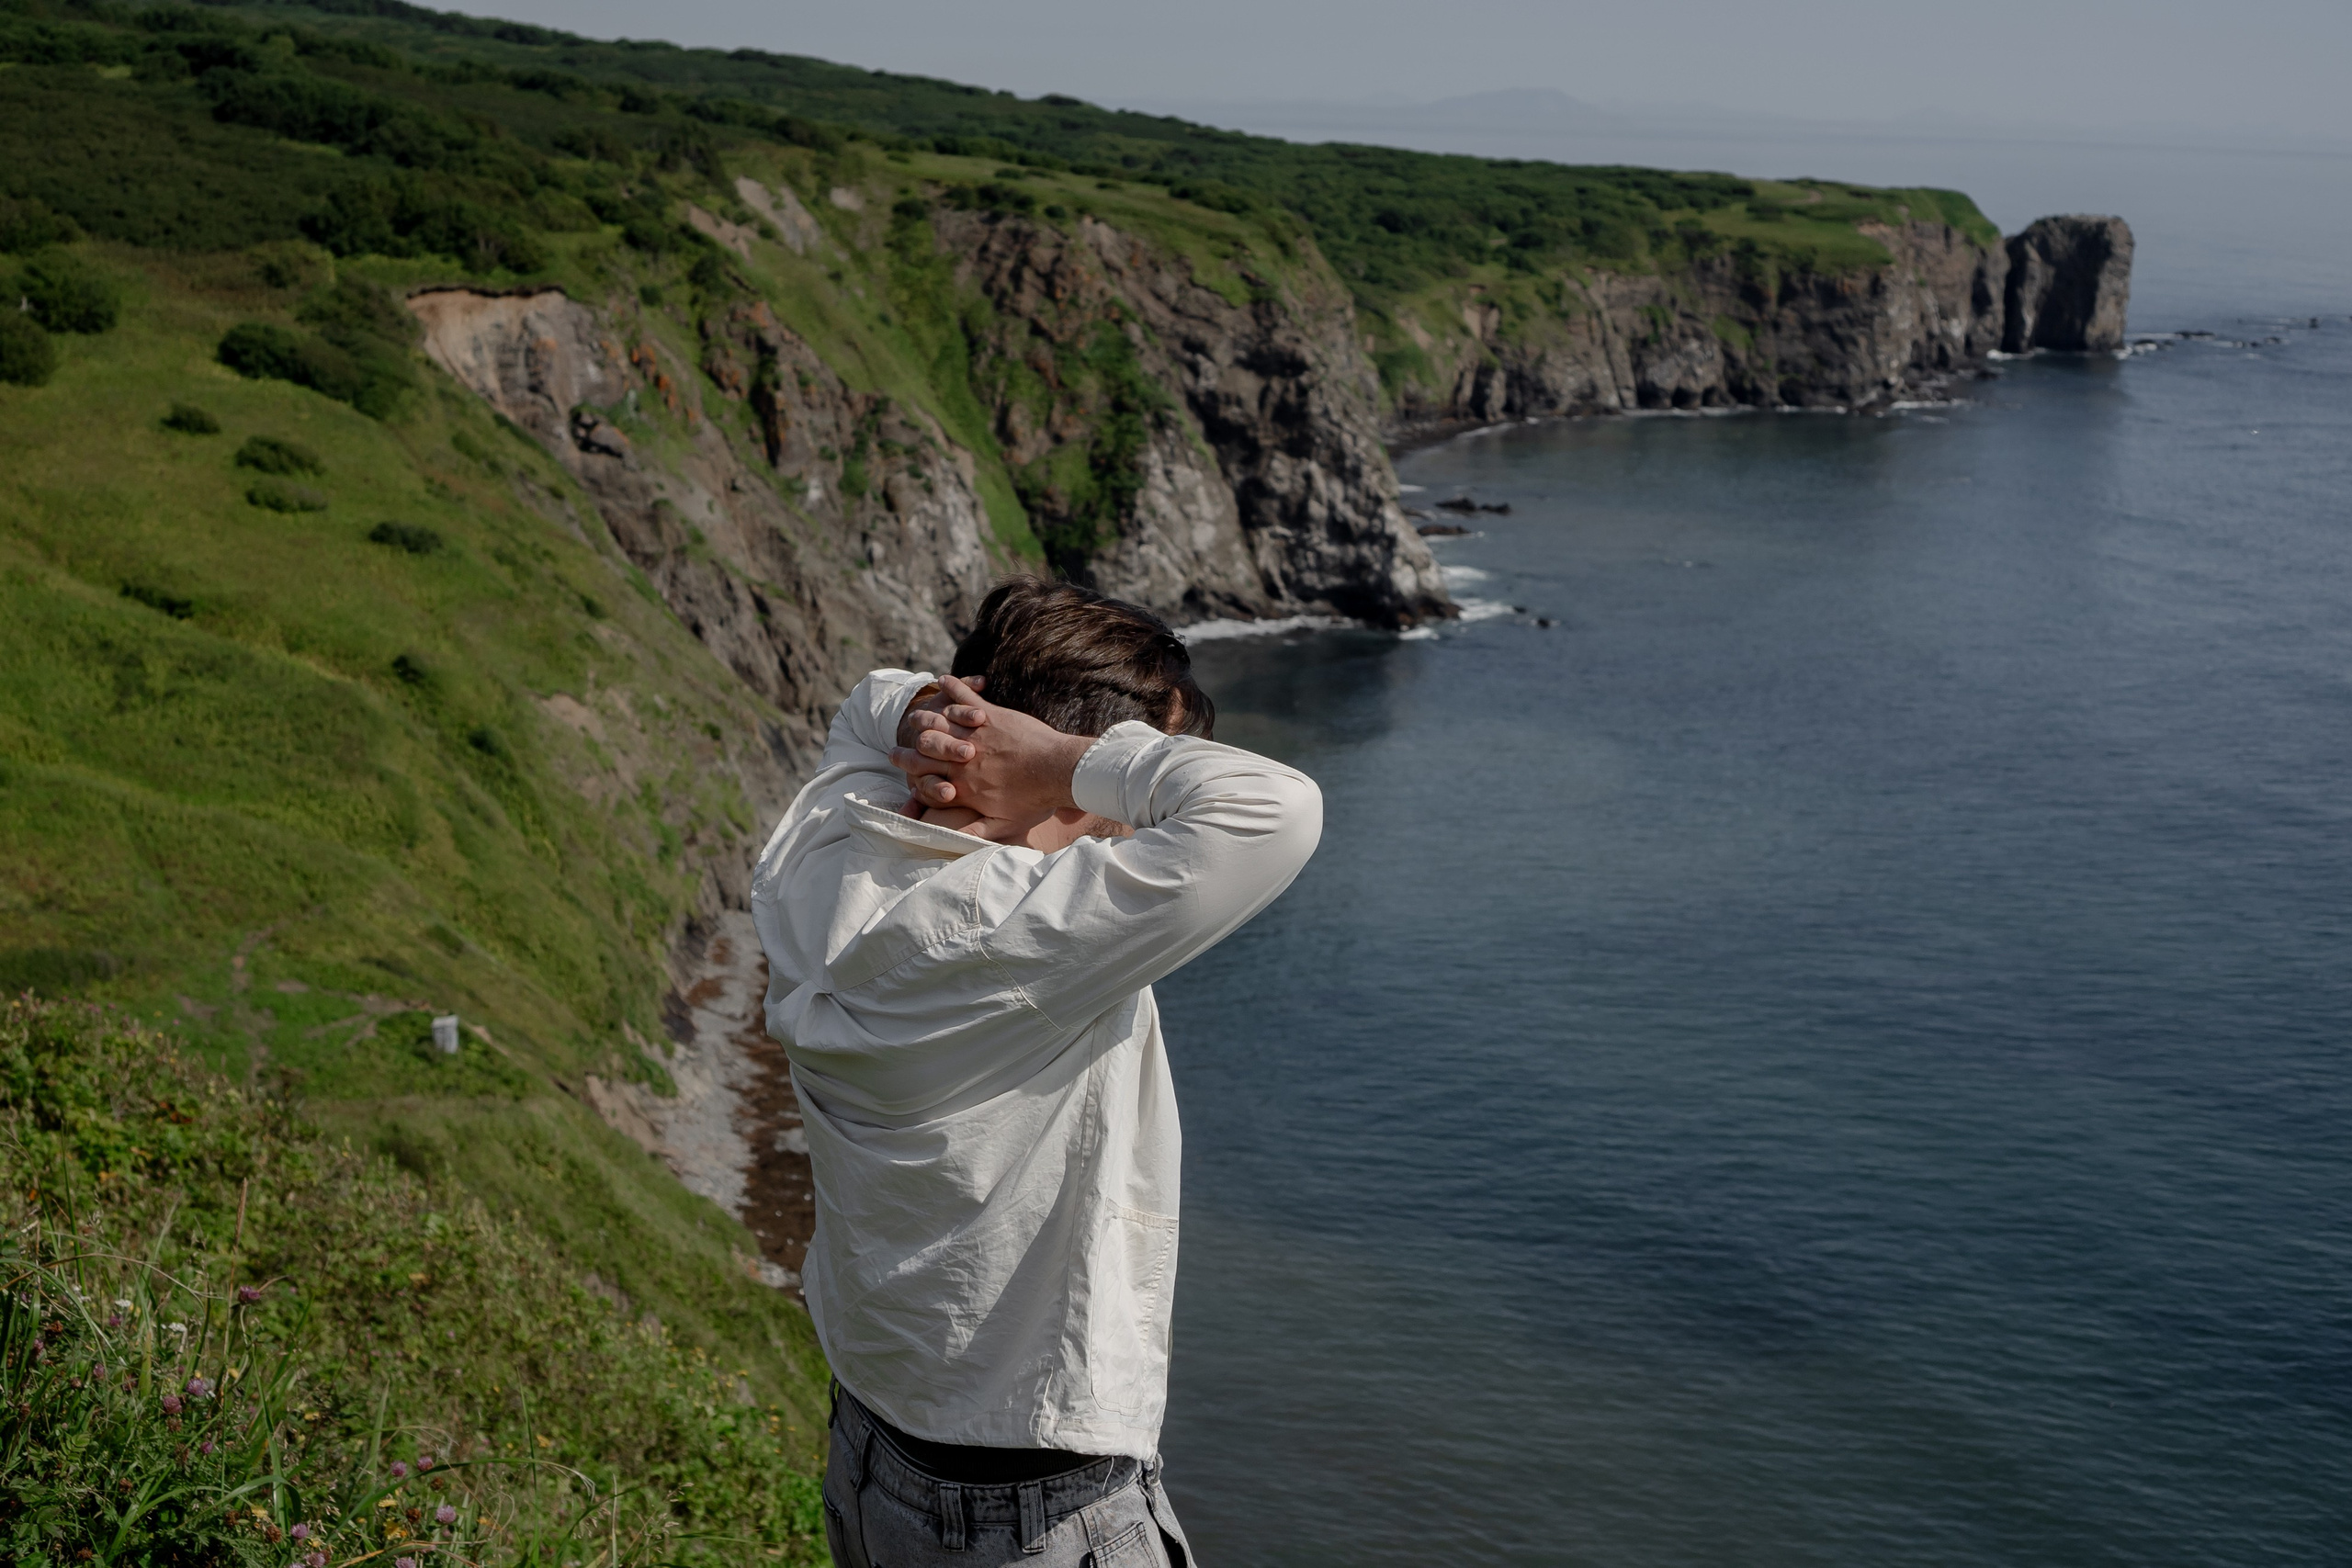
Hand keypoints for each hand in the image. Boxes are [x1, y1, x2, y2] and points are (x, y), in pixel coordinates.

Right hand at [890, 674, 1092, 829]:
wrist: (1059, 772)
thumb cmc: (1035, 799)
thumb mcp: (1004, 824)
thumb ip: (976, 832)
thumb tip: (953, 841)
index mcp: (962, 785)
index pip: (924, 776)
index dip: (908, 768)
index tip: (896, 759)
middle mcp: (962, 759)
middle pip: (924, 746)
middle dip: (909, 741)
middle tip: (901, 735)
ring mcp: (974, 734)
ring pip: (939, 721)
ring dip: (926, 715)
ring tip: (917, 712)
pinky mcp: (990, 715)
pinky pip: (965, 697)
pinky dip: (953, 687)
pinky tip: (943, 680)